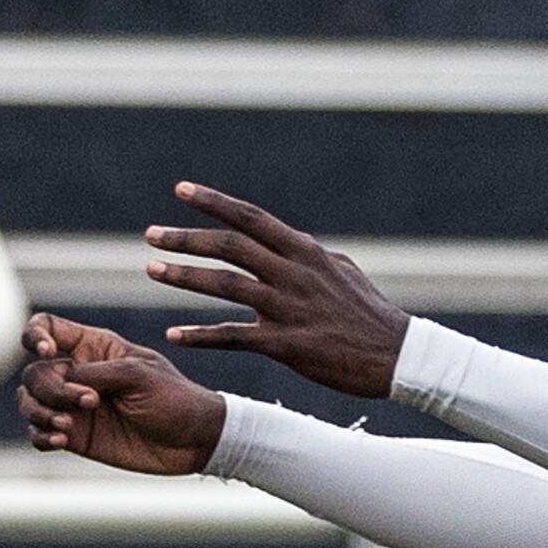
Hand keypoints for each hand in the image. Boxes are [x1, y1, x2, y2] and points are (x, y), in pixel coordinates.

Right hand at [16, 315, 225, 475]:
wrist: (194, 441)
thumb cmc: (174, 399)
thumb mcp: (138, 375)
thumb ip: (94, 374)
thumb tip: (56, 379)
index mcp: (94, 347)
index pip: (47, 328)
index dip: (36, 336)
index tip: (49, 353)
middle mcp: (78, 374)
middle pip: (35, 372)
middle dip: (51, 389)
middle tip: (88, 403)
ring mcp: (73, 406)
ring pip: (29, 402)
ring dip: (39, 413)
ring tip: (65, 428)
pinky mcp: (74, 436)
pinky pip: (38, 433)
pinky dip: (39, 436)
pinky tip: (59, 442)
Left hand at [140, 182, 412, 401]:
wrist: (397, 356)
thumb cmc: (371, 315)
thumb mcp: (344, 272)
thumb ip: (312, 257)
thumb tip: (292, 243)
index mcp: (305, 252)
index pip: (252, 218)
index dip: (214, 203)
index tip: (182, 190)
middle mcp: (293, 273)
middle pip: (230, 246)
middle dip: (186, 237)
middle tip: (150, 234)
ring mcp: (289, 308)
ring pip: (225, 285)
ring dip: (184, 277)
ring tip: (150, 271)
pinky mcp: (287, 344)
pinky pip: (234, 337)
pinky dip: (202, 336)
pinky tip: (174, 336)